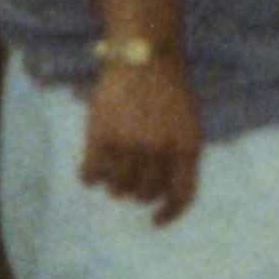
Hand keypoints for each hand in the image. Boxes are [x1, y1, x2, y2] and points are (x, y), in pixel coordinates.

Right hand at [82, 50, 202, 220]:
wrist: (145, 56)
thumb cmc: (168, 89)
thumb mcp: (187, 122)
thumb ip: (179, 156)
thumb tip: (163, 195)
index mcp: (188, 146)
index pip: (182, 195)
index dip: (170, 214)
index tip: (156, 222)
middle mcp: (161, 150)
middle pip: (146, 194)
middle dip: (137, 191)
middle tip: (129, 177)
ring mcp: (131, 145)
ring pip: (118, 188)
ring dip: (114, 183)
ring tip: (113, 165)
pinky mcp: (102, 138)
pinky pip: (91, 175)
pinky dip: (90, 176)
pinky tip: (91, 166)